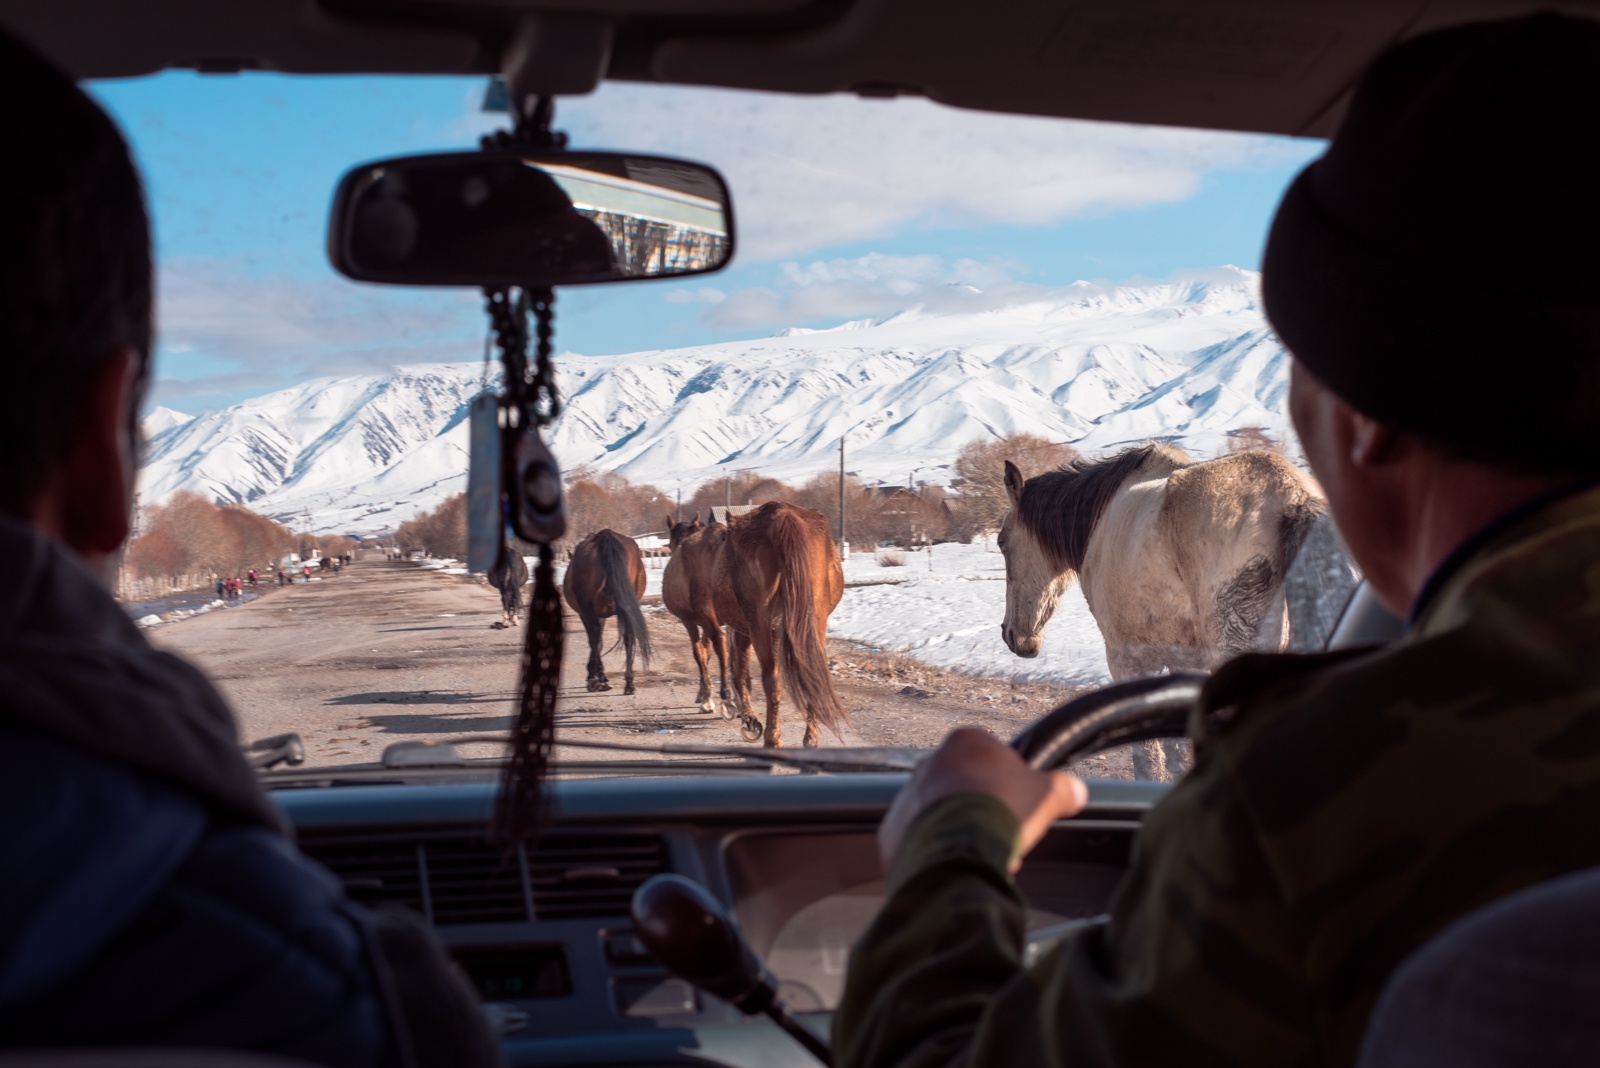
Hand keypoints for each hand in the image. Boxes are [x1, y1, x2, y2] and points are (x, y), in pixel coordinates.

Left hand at [879, 727, 1088, 872]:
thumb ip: (1062, 788)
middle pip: (967, 786)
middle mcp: (930, 763)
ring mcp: (907, 796)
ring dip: (962, 831)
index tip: (1022, 806)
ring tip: (984, 855)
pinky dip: (938, 853)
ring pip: (942, 813)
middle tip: (1005, 834)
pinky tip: (958, 865)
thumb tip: (1075, 790)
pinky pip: (921, 840)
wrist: (955, 851)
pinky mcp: (893, 830)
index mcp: (966, 742)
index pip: (995, 756)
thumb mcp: (1046, 795)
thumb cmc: (1000, 812)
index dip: (1013, 784)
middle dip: (986, 809)